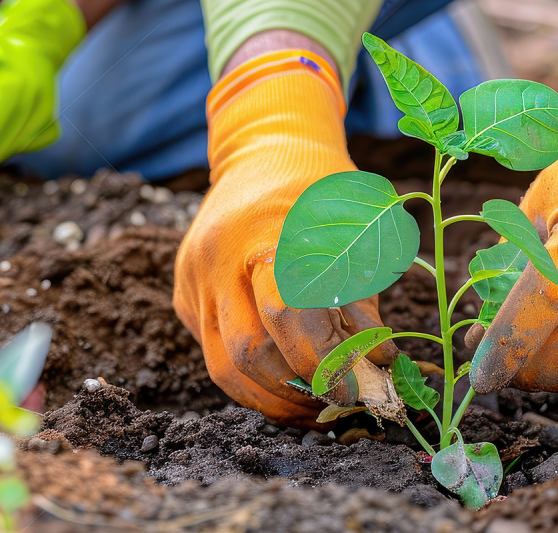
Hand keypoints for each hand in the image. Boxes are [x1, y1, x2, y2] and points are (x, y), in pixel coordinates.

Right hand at [173, 50, 398, 425]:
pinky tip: (284, 383)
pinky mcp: (182, 292)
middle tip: (336, 404)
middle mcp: (220, 255)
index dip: (323, 362)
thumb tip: (375, 367)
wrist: (264, 151)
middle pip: (247, 353)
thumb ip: (363, 300)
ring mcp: (193, 275)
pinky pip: (211, 349)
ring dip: (270, 397)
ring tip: (312, 407)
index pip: (288, 314)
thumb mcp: (359, 228)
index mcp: (269, 231)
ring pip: (221, 365)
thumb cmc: (323, 190)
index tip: (358, 387)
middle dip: (296, 392)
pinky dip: (250, 377)